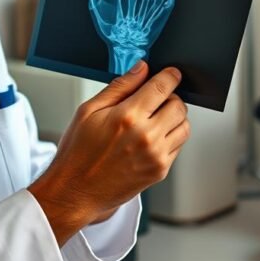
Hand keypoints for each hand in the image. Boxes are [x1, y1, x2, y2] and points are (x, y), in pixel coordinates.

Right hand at [28, 61, 189, 244]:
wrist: (75, 191)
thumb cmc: (78, 153)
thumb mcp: (89, 111)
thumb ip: (120, 87)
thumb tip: (141, 69)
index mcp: (128, 117)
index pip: (163, 87)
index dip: (170, 75)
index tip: (171, 73)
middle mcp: (146, 137)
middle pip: (179, 106)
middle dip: (171, 97)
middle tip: (156, 99)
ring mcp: (156, 156)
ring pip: (184, 127)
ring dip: (174, 118)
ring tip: (154, 120)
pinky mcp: (159, 171)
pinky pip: (178, 147)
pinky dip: (170, 138)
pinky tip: (150, 138)